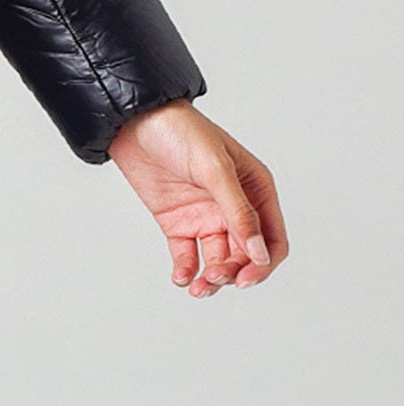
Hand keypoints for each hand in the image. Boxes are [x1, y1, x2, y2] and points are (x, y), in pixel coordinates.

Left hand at [107, 98, 287, 296]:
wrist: (132, 119)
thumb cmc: (180, 130)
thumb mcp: (214, 168)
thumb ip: (239, 211)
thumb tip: (260, 254)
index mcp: (255, 189)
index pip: (272, 239)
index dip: (263, 264)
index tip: (245, 278)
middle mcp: (234, 206)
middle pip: (246, 256)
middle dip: (234, 273)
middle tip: (214, 277)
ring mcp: (205, 215)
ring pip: (219, 261)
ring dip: (212, 279)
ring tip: (197, 285)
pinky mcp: (178, 222)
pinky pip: (188, 256)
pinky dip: (187, 271)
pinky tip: (181, 277)